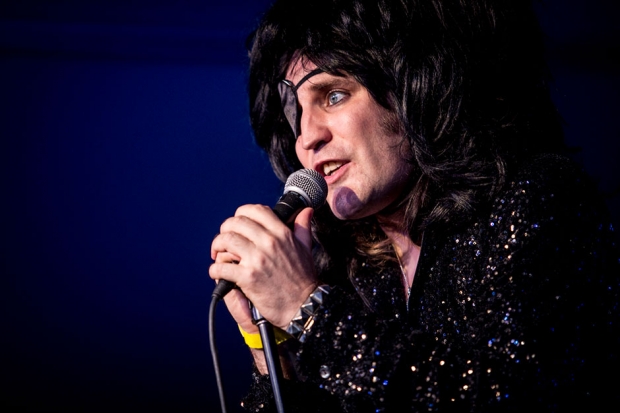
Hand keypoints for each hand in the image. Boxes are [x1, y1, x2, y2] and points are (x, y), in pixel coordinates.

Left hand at [209, 204, 317, 330]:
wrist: (302, 305)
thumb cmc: (303, 279)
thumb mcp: (305, 248)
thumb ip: (302, 227)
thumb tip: (306, 211)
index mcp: (281, 233)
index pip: (254, 210)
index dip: (241, 214)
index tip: (238, 224)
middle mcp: (268, 242)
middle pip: (235, 223)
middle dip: (225, 230)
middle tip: (224, 241)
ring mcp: (257, 259)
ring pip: (225, 240)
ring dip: (217, 247)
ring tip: (218, 255)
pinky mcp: (248, 277)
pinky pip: (221, 267)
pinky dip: (215, 270)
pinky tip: (218, 272)